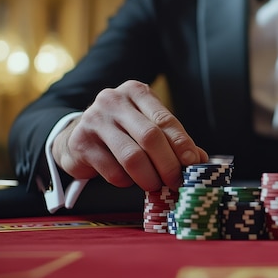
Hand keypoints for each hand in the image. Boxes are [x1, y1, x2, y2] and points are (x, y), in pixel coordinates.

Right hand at [51, 80, 208, 190]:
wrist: (76, 136)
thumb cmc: (122, 132)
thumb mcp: (148, 127)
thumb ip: (174, 141)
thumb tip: (201, 160)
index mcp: (136, 92)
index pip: (165, 120)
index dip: (182, 144)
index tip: (193, 163)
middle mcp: (113, 100)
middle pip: (150, 137)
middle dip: (168, 164)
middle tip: (176, 181)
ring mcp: (94, 120)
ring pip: (131, 156)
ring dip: (149, 177)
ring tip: (155, 185)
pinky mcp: (81, 143)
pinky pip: (112, 171)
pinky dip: (126, 181)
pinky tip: (129, 180)